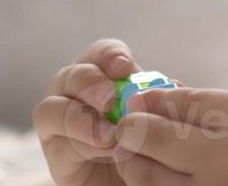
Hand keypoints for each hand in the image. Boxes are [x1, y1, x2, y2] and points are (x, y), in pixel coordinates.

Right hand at [33, 37, 145, 185]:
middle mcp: (74, 93)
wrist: (133, 182)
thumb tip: (176, 87)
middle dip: (91, 84)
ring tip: (109, 134)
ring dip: (81, 119)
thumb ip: (159, 100)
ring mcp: (59, 122)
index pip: (100, 53)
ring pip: (51, 108)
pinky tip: (105, 150)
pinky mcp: (56, 153)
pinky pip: (57, 143)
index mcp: (102, 75)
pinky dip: (81, 144)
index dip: (110, 55)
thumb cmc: (145, 142)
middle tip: (111, 100)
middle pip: (72, 75)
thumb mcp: (156, 117)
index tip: (125, 68)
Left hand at [111, 86, 227, 185]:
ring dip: (138, 164)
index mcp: (214, 155)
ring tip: (155, 147)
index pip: (148, 136)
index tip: (134, 110)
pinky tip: (170, 167)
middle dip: (129, 144)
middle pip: (138, 169)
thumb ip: (186, 102)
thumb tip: (138, 100)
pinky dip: (155, 181)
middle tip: (137, 128)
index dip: (132, 120)